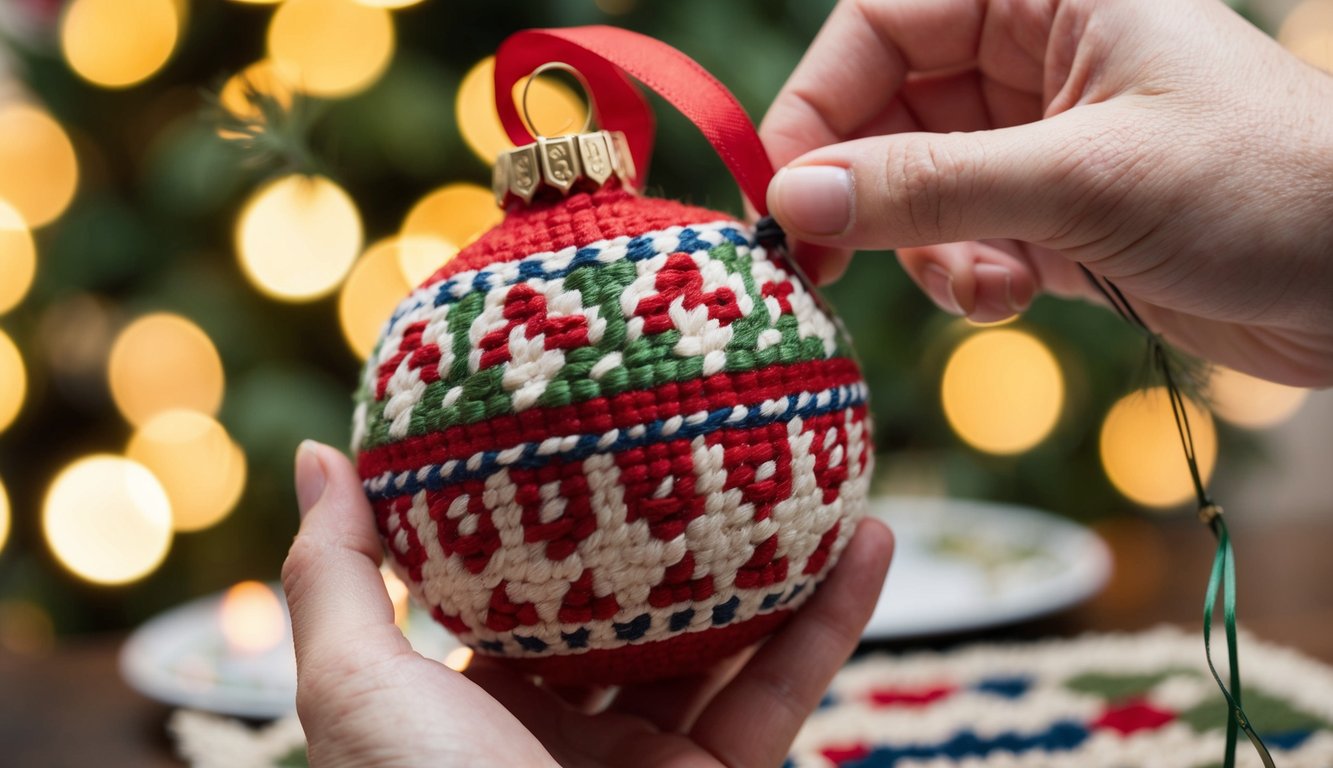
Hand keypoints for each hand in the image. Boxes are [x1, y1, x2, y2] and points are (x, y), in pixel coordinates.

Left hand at [282, 441, 893, 767]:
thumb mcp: (355, 687)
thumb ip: (335, 574)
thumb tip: (319, 450)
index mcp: (475, 706)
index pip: (515, 588)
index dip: (547, 510)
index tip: (580, 426)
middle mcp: (566, 733)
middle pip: (630, 610)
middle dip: (667, 531)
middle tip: (704, 433)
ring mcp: (651, 763)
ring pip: (724, 643)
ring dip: (775, 560)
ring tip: (811, 466)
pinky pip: (789, 690)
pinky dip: (836, 619)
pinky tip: (870, 537)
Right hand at [761, 0, 1332, 386]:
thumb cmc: (1265, 187)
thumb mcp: (1083, 178)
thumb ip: (929, 186)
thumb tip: (794, 198)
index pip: (878, 25)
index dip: (818, 105)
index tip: (784, 193)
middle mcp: (1032, 56)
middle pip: (883, 112)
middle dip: (863, 193)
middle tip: (828, 265)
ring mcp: (1038, 137)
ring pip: (912, 186)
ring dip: (922, 248)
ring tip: (979, 286)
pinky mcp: (1050, 211)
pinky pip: (958, 237)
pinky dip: (964, 275)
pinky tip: (1010, 298)